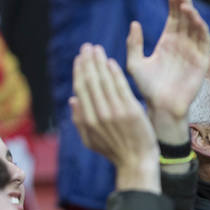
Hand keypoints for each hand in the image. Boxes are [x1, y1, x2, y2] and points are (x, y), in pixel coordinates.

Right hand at [70, 44, 158, 190]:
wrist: (136, 162)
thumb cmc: (113, 151)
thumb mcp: (89, 140)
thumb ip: (78, 120)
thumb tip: (72, 99)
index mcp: (87, 119)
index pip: (81, 88)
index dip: (79, 71)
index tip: (79, 58)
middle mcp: (99, 113)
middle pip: (91, 81)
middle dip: (87, 62)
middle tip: (86, 47)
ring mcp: (115, 111)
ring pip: (104, 81)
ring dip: (99, 62)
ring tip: (97, 49)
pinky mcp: (131, 110)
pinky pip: (121, 87)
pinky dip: (115, 73)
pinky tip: (111, 62)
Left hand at [126, 0, 209, 143]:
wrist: (160, 106)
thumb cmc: (146, 88)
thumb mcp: (135, 64)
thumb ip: (134, 44)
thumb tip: (134, 23)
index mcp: (166, 43)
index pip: (173, 19)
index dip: (173, 5)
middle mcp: (181, 45)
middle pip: (186, 19)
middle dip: (184, 3)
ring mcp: (192, 52)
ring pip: (196, 28)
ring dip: (193, 15)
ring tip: (185, 4)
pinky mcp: (201, 61)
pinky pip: (204, 42)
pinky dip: (201, 29)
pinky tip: (194, 19)